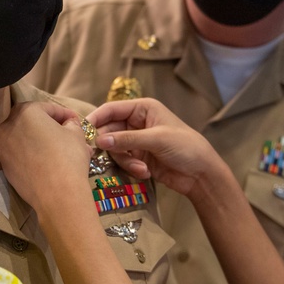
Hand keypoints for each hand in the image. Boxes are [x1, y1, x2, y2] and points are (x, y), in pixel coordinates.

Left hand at [0, 101, 93, 213]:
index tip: (75, 121)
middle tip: (66, 133)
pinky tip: (45, 162)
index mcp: (26, 112)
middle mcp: (8, 126)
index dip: (65, 114)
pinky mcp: (4, 166)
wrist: (56, 194)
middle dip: (49, 126)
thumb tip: (69, 123)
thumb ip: (71, 123)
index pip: (48, 108)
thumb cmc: (68, 157)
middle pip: (32, 121)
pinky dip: (31, 154)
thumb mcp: (76, 134)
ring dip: (40, 141)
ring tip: (58, 149)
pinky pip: (19, 154)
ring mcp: (3, 148)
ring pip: (24, 139)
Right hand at [90, 98, 225, 199]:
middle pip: (109, 131)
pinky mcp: (138, 158)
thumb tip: (99, 141)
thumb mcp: (156, 139)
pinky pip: (123, 161)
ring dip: (125, 160)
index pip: (111, 109)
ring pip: (115, 149)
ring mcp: (136, 141)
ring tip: (141, 168)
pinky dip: (131, 168)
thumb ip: (127, 139)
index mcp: (142, 109)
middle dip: (110, 145)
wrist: (201, 174)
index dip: (96, 119)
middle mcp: (137, 122)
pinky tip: (145, 172)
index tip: (82, 132)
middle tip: (102, 155)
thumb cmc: (185, 147)